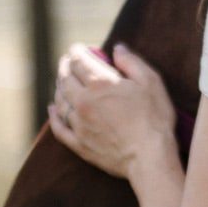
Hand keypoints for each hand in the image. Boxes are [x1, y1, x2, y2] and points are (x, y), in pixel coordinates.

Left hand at [47, 44, 176, 179]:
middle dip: (65, 66)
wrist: (149, 158)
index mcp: (100, 84)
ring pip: (60, 101)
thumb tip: (117, 48)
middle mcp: (83, 102)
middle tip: (67, 61)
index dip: (76, 52)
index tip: (77, 48)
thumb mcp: (150, 82)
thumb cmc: (154, 119)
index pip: (79, 61)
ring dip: (59, 87)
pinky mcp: (79, 144)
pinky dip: (54, 116)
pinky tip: (53, 109)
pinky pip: (59, 128)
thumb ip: (131, 62)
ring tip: (62, 81)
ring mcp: (79, 125)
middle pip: (65, 79)